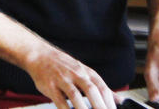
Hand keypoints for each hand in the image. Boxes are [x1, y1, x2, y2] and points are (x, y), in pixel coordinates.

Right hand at [0, 13, 118, 108]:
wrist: (40, 55)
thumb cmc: (63, 66)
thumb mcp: (84, 72)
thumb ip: (101, 87)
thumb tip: (119, 100)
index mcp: (86, 72)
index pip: (102, 87)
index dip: (109, 101)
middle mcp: (76, 74)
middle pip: (91, 90)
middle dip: (99, 106)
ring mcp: (63, 80)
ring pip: (75, 95)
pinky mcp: (50, 86)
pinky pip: (59, 100)